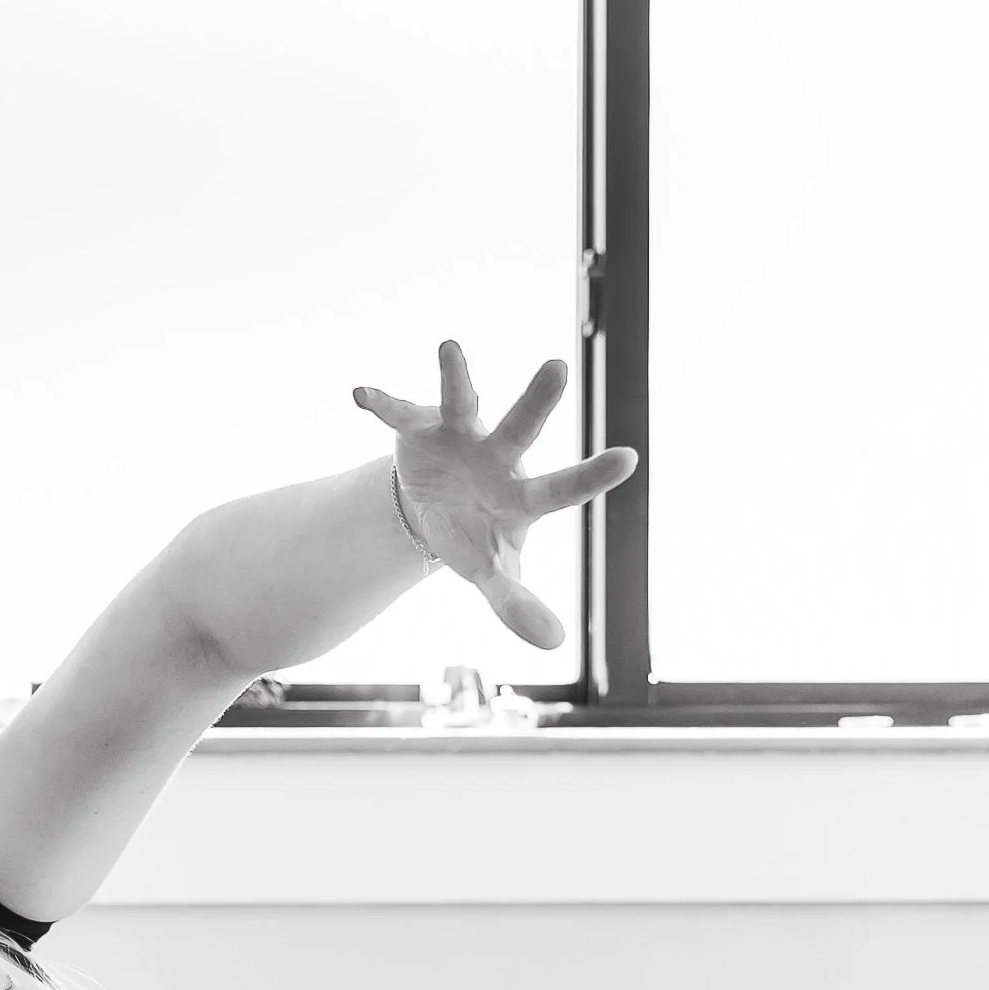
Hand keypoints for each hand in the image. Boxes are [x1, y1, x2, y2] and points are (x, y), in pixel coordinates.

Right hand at [354, 342, 636, 652]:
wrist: (436, 505)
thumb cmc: (477, 535)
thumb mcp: (492, 573)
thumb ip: (517, 604)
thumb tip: (554, 642)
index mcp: (521, 494)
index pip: (560, 490)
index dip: (591, 477)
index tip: (629, 457)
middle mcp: (498, 455)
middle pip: (520, 429)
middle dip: (536, 401)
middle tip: (557, 367)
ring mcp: (460, 435)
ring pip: (463, 402)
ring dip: (456, 377)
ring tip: (449, 347)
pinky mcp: (420, 426)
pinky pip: (398, 412)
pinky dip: (380, 403)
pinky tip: (359, 395)